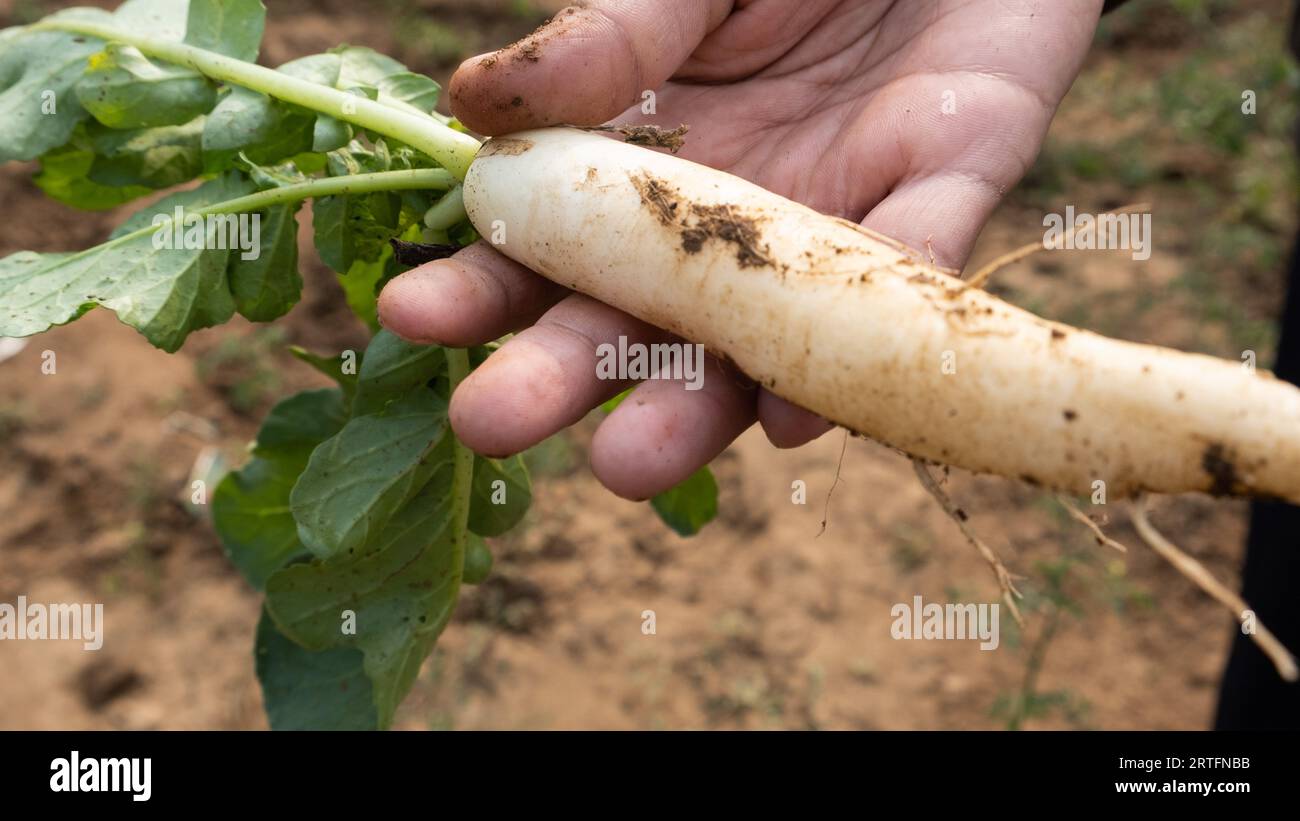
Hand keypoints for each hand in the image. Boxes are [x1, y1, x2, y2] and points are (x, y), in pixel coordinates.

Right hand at [378, 0, 1103, 499]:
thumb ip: (603, 39)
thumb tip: (467, 105)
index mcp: (650, 167)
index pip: (554, 249)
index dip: (484, 286)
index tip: (407, 317)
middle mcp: (731, 228)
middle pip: (640, 324)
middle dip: (562, 376)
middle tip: (487, 423)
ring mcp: (832, 228)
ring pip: (758, 346)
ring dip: (694, 412)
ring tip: (626, 465)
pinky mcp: (943, 195)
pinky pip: (902, 285)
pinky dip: (853, 351)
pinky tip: (797, 416)